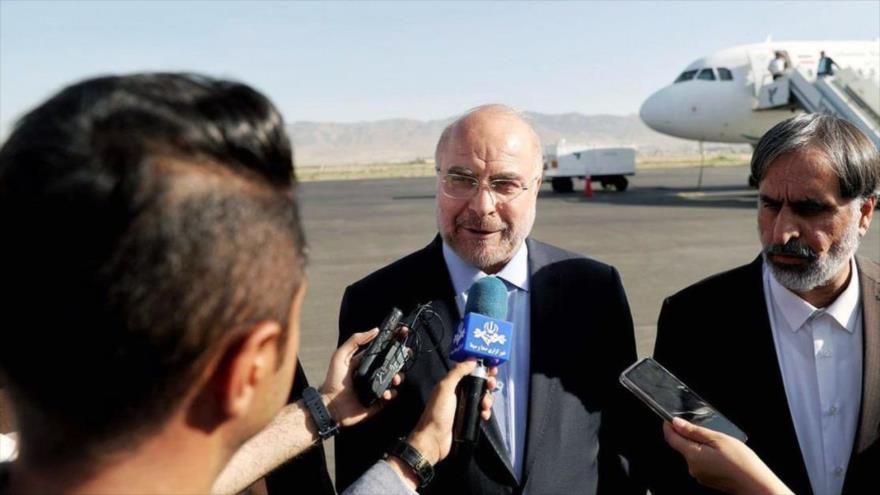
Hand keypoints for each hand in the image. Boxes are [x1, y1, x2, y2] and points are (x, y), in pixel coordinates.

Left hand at [318, 328, 402, 427]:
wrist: (332, 406)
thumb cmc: (334, 381)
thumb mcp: (340, 356)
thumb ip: (355, 341)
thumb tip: (374, 330)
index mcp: (366, 361)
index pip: (383, 350)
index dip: (394, 342)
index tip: (403, 334)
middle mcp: (373, 373)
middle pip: (393, 363)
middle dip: (400, 360)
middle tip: (404, 358)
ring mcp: (377, 386)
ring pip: (395, 379)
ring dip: (398, 377)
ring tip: (395, 379)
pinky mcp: (379, 400)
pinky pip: (391, 395)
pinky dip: (392, 393)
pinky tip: (385, 393)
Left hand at [406, 360, 497, 465]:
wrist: (434, 440)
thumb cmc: (436, 414)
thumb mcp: (445, 389)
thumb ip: (457, 373)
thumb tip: (470, 360)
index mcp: (451, 384)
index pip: (468, 371)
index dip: (480, 367)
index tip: (490, 366)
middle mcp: (458, 393)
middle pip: (478, 383)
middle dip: (487, 382)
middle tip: (491, 383)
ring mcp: (463, 406)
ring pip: (481, 397)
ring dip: (487, 399)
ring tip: (485, 404)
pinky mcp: (468, 418)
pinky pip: (481, 411)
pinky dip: (485, 412)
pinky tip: (484, 415)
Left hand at [663, 417, 791, 494]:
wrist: (757, 485)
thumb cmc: (742, 462)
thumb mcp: (718, 439)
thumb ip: (695, 431)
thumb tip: (676, 423)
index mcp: (692, 456)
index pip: (671, 438)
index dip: (669, 426)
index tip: (670, 417)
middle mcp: (692, 467)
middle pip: (682, 446)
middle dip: (689, 434)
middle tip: (704, 427)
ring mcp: (700, 475)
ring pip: (693, 453)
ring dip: (700, 444)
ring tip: (718, 441)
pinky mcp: (708, 479)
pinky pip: (702, 462)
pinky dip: (707, 454)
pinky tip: (722, 453)